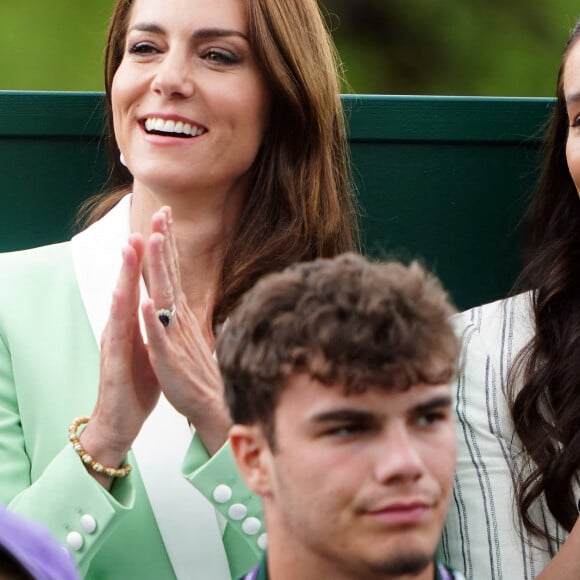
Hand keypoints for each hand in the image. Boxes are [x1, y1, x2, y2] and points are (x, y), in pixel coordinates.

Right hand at [81, 235, 160, 486]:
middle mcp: (125, 326)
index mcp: (139, 322)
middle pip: (135, 283)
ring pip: (124, 302)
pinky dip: (129, 317)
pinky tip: (132, 299)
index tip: (165, 225)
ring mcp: (119, 343)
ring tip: (133, 245)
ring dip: (129, 274)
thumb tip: (171, 306)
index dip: (157, 254)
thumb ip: (160, 325)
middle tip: (150, 219)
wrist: (120, 420)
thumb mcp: (155, 348)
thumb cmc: (138, 383)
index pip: (150, 281)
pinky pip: (124, 337)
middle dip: (142, 251)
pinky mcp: (117, 363)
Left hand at [141, 207, 231, 454]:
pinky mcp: (170, 360)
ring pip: (165, 297)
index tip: (163, 215)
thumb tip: (174, 294)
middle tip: (162, 211)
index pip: (172, 271)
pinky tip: (148, 303)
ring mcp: (174, 337)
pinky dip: (154, 320)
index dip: (166, 243)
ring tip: (153, 241)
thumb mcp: (188, 336)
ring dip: (159, 269)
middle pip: (169, 274)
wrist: (212, 406)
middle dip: (164, 241)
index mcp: (179, 313)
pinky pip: (160, 338)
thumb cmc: (198, 373)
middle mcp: (178, 319)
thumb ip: (180, 313)